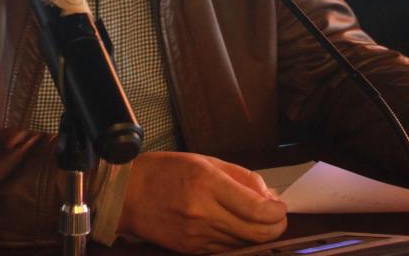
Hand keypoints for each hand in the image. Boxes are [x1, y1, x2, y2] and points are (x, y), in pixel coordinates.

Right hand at [117, 151, 286, 253]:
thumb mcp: (203, 160)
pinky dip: (239, 242)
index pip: (257, 209)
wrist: (127, 194)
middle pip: (257, 232)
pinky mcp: (192, 250)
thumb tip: (268, 195)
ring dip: (258, 234)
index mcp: (207, 183)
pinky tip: (236, 229)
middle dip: (275, 227)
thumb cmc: (163, 171)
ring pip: (245, 244)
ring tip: (257, 220)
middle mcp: (204, 212)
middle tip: (277, 217)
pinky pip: (227, 250)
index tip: (281, 206)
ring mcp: (197, 235)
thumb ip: (240, 176)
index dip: (278, 211)